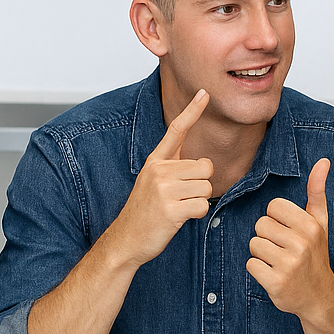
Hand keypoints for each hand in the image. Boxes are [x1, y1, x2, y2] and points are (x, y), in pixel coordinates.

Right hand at [110, 90, 212, 267]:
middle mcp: (158, 170)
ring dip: (199, 200)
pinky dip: (197, 214)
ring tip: (178, 207)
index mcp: (155, 161)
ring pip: (207, 186)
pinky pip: (203, 205)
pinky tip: (180, 218)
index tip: (204, 93)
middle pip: (205, 167)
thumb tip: (203, 164)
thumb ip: (174, 168)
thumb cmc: (145, 212)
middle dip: (201, 184)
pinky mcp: (170, 209)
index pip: (176, 130)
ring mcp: (163, 189)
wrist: (126, 240)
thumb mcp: (153, 182)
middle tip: (180, 197)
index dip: (192, 111)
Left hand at [247, 158, 333, 323]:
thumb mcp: (320, 223)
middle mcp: (301, 243)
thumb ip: (317, 191)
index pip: (273, 207)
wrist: (320, 297)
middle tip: (283, 250)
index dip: (276, 220)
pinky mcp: (277, 282)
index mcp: (310, 225)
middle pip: (260, 226)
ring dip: (261, 254)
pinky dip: (258, 270)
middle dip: (267, 237)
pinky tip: (274, 275)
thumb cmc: (316, 255)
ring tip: (278, 262)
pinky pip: (251, 265)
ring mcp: (289, 264)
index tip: (288, 232)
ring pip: (254, 244)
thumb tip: (323, 161)